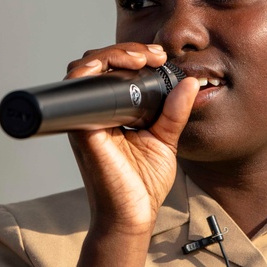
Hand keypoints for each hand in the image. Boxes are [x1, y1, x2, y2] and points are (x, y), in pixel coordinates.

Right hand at [65, 43, 198, 236]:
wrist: (133, 216)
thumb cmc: (144, 183)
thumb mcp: (166, 139)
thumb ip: (175, 111)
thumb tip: (191, 82)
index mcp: (112, 112)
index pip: (113, 71)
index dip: (133, 55)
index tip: (158, 57)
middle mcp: (94, 113)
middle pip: (96, 64)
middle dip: (124, 50)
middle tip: (152, 56)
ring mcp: (85, 120)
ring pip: (83, 71)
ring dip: (109, 56)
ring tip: (138, 59)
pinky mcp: (81, 131)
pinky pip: (76, 95)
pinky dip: (88, 74)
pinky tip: (111, 69)